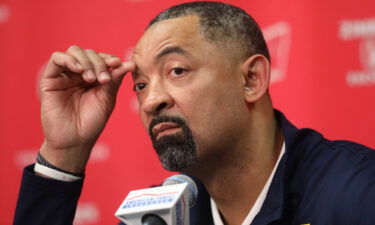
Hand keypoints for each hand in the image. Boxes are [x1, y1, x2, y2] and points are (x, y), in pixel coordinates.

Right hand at [39, 45, 134, 172]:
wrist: (75, 141)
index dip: (109, 58)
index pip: (101, 58)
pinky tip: (79, 70)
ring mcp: (64, 75)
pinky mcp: (49, 79)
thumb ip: (115, 80)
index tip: (118, 64)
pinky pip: (56, 59)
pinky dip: (68, 59)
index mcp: (93, 77)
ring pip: (74, 52)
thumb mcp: (107, 99)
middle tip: (104, 80)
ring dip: (86, 61)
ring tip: (91, 78)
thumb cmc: (92, 122)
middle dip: (99, 63)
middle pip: (89, 53)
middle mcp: (78, 74)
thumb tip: (131, 63)